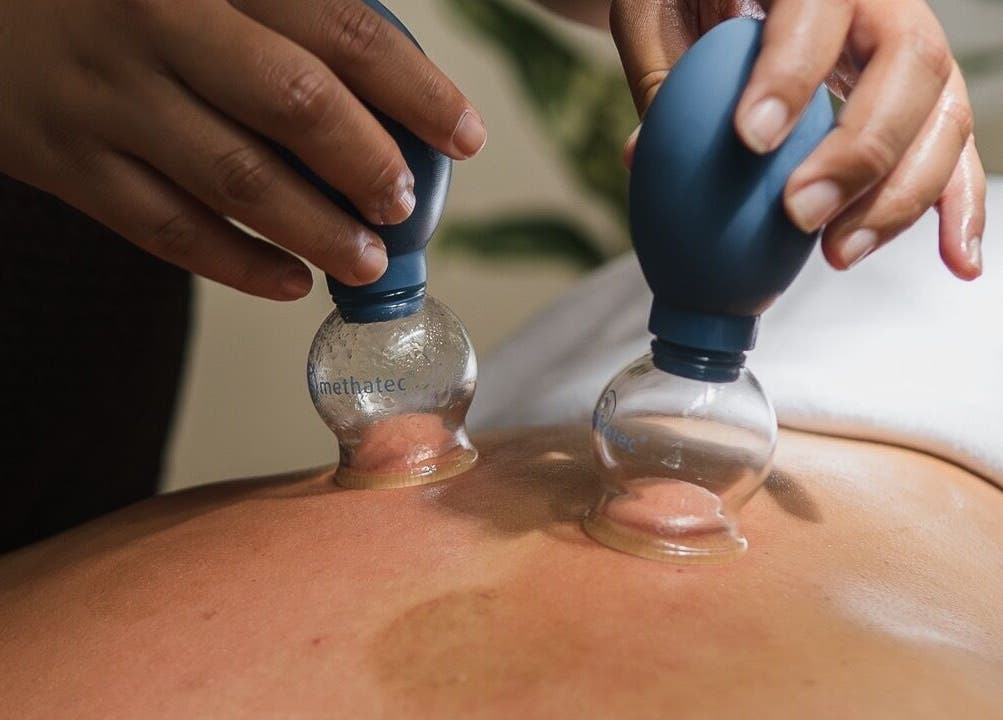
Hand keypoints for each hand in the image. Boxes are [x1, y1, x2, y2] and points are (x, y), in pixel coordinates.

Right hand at [0, 0, 485, 299]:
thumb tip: (385, 66)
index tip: (464, 136)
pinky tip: (287, 282)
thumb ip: (284, 7)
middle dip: (367, 165)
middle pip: (294, 104)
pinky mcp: (66, 162)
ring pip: (234, 180)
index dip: (415, 90)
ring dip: (314, 231)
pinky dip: (235, 264)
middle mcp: (155, 25)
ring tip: (365, 263)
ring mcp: (106, 98)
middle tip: (403, 207)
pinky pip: (164, 228)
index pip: (339, 30)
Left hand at [612, 0, 985, 279]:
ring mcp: (911, 52)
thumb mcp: (660, 15)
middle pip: (910, 63)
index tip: (752, 138)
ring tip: (839, 253)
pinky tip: (956, 261)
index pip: (817, 8)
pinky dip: (957, 210)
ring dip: (899, 197)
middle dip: (860, 151)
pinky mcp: (925, 103)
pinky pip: (957, 152)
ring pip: (944, 115)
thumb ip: (663, 74)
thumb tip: (646, 156)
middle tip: (799, 213)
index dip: (791, 73)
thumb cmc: (693, 1)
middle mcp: (880, 4)